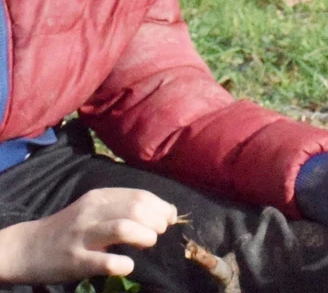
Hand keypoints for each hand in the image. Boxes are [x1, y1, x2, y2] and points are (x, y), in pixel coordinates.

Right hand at [0, 188, 176, 284]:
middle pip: (137, 208)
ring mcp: (82, 236)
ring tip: (146, 244)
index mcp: (100, 197)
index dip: (162, 207)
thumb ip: (126, 207)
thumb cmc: (70, 229)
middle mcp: (91, 212)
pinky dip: (124, 264)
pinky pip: (106, 262)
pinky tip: (127, 265)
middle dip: (156, 222)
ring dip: (145, 237)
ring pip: (124, 228)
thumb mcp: (96, 209)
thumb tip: (168, 212)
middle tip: (156, 234)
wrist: (27, 247)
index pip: (141, 195)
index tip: (168, 219)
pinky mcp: (75, 261)